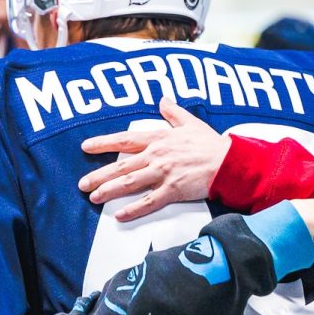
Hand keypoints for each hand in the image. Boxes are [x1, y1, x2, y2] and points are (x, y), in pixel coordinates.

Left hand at [78, 99, 228, 221]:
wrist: (230, 162)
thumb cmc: (211, 144)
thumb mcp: (191, 122)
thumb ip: (173, 112)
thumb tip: (163, 99)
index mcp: (159, 139)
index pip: (125, 140)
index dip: (103, 143)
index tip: (86, 147)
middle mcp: (157, 155)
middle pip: (122, 165)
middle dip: (99, 174)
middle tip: (82, 183)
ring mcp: (164, 173)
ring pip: (130, 182)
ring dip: (109, 190)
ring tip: (94, 197)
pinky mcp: (173, 190)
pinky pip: (149, 201)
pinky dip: (134, 209)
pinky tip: (120, 215)